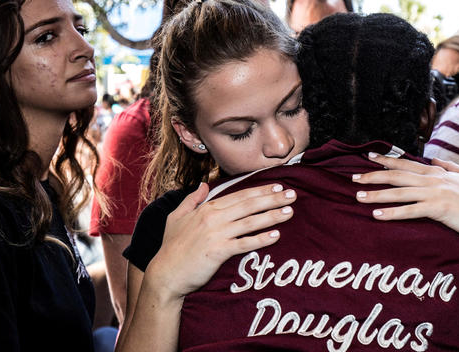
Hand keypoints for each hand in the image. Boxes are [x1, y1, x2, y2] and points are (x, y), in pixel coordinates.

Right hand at [146, 182, 295, 299]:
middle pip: (249, 205)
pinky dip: (261, 239)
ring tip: (289, 212)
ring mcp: (216, 234)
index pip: (239, 196)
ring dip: (271, 216)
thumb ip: (191, 200)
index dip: (260, 190)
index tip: (277, 186)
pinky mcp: (218, 252)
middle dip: (272, 199)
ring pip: (250, 222)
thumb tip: (202, 185)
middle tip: (293, 195)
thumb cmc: (170, 247)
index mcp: (206, 208)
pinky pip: (244, 244)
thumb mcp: (176, 217)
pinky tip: (276, 236)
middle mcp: (213, 218)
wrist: (165, 274)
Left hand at [352, 153, 458, 244]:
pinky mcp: (439, 209)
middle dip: (373, 176)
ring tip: (358, 196)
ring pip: (399, 193)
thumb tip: (434, 159)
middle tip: (353, 177)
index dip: (386, 161)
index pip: (406, 164)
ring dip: (377, 194)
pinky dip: (392, 212)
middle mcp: (434, 180)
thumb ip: (449, 167)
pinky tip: (377, 215)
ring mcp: (436, 194)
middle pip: (397, 176)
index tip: (368, 157)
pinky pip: (410, 211)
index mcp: (438, 173)